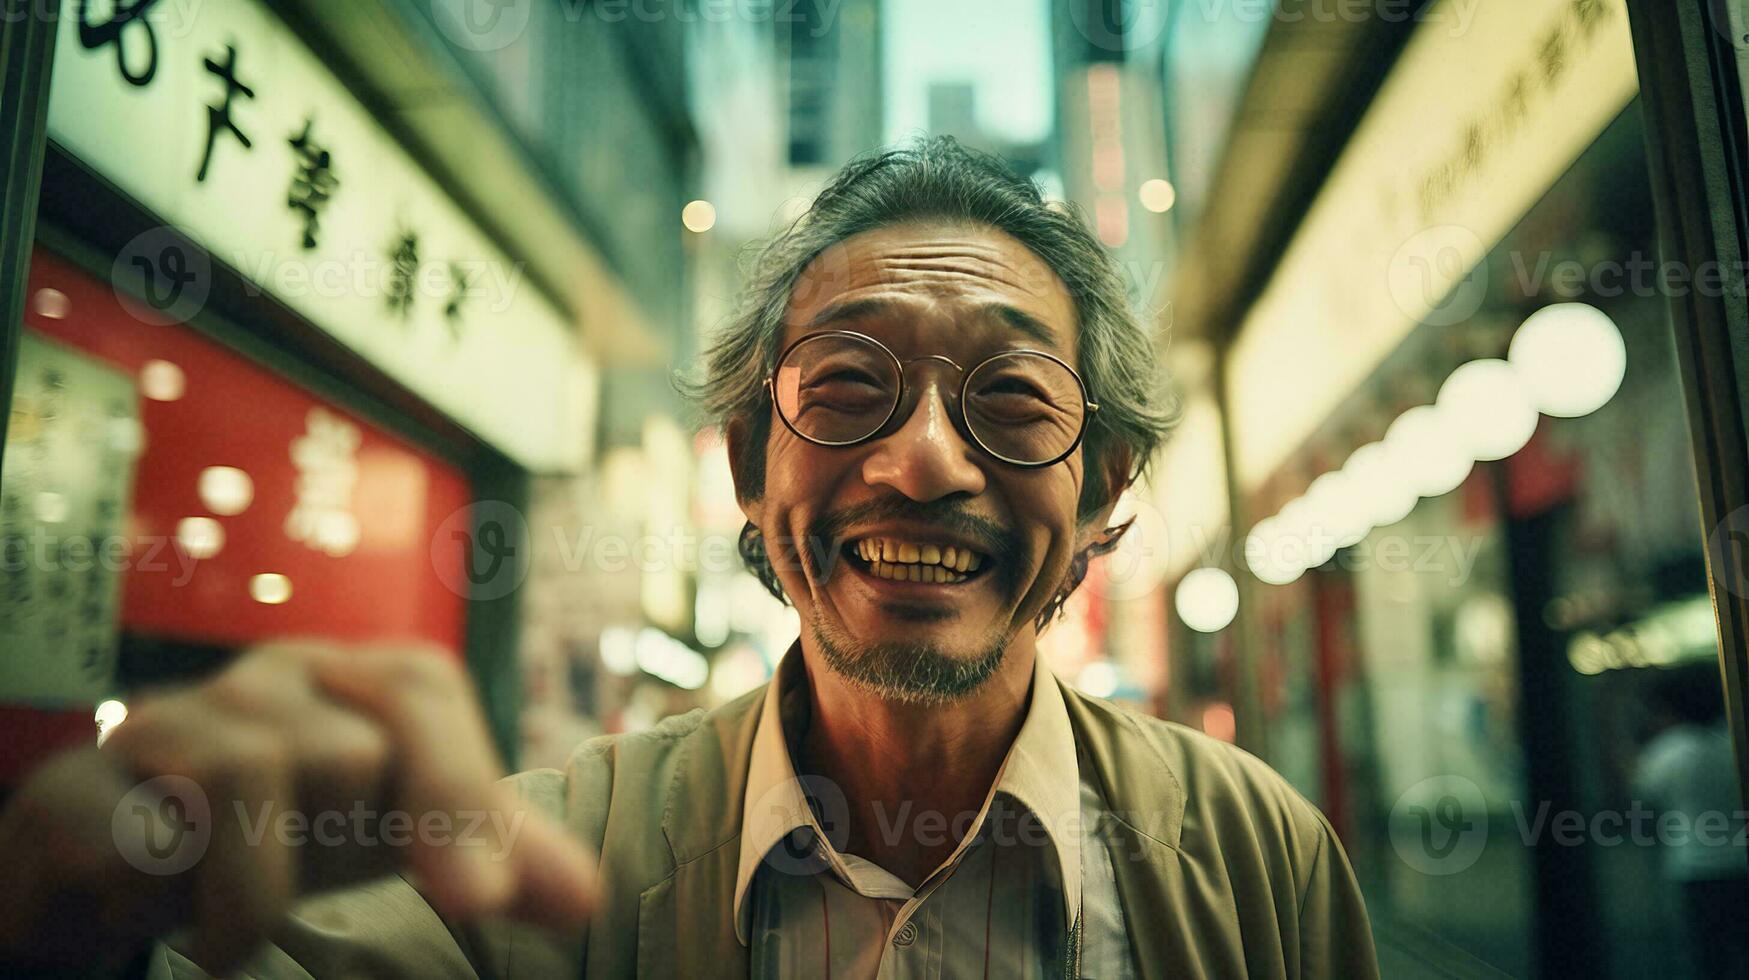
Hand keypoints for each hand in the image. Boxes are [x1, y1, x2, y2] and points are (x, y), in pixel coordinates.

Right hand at [0, 641, 595, 974]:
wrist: (111, 863)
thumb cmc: (278, 836)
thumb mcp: (395, 839)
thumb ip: (491, 852)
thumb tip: (587, 896)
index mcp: (346, 679)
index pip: (420, 691)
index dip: (459, 792)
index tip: (481, 901)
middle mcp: (261, 681)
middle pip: (349, 750)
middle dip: (350, 845)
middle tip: (317, 878)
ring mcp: (159, 723)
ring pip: (248, 778)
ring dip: (255, 893)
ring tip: (235, 927)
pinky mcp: (70, 789)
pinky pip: (139, 838)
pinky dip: (172, 900)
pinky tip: (161, 914)